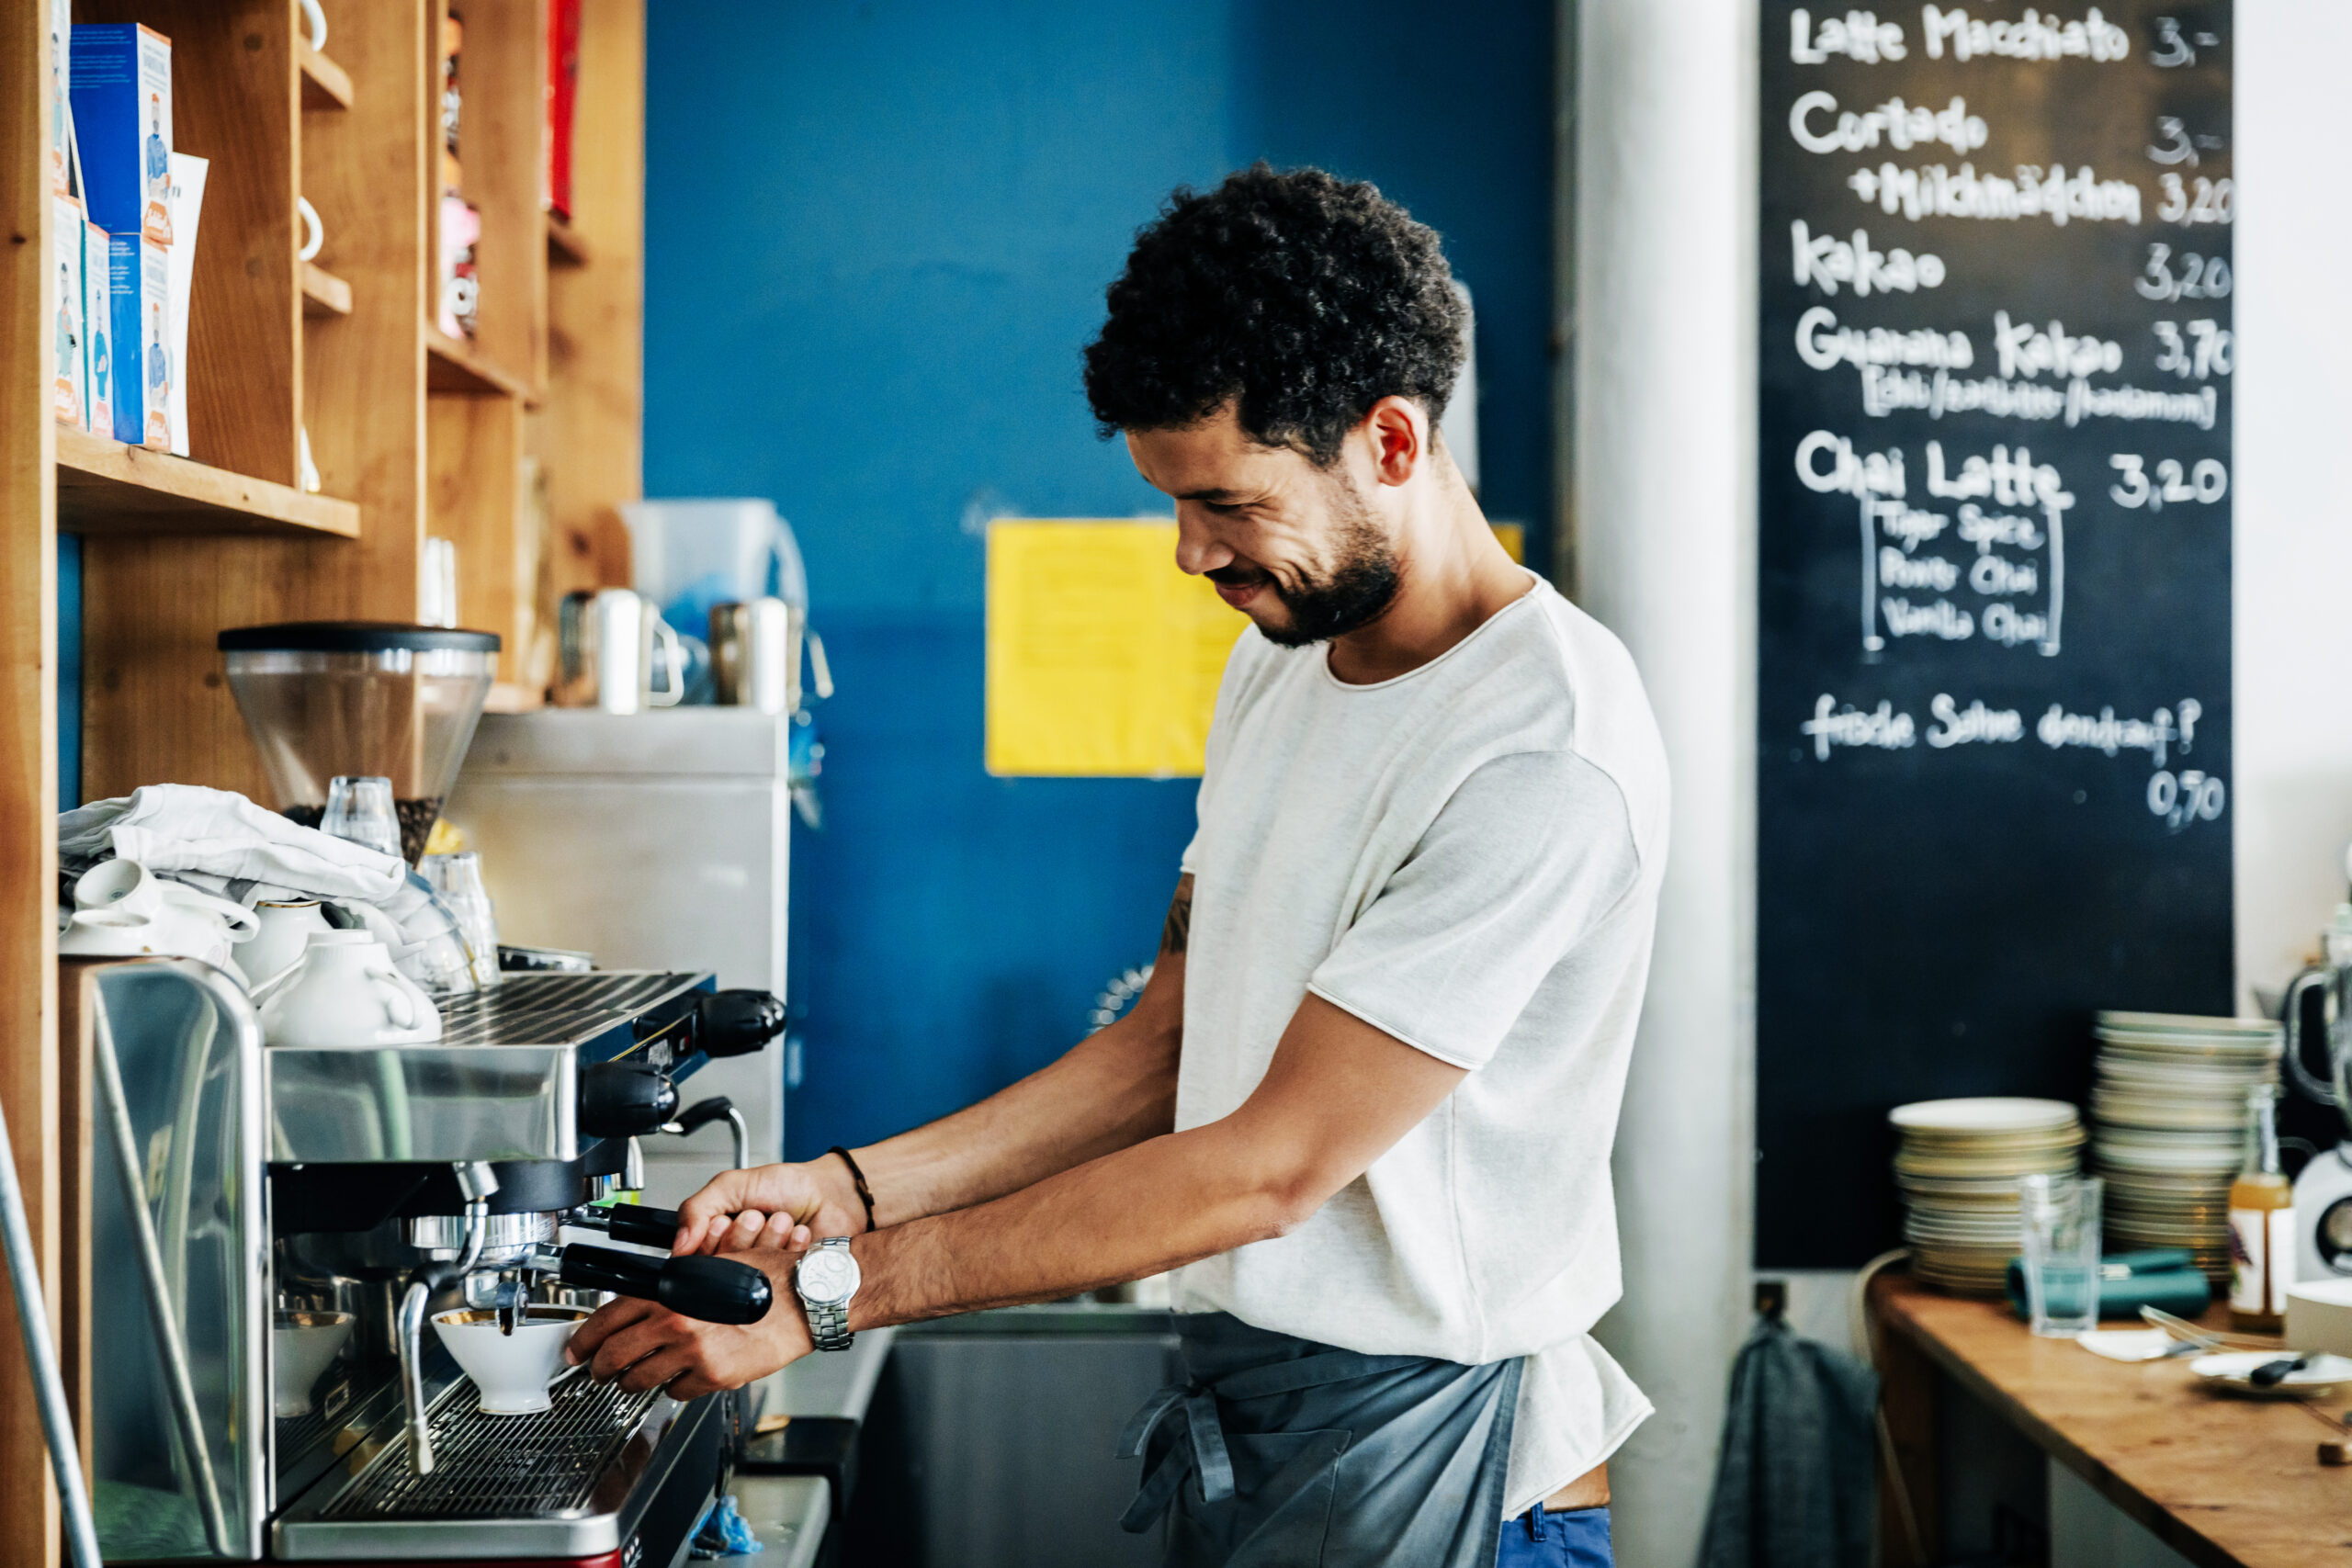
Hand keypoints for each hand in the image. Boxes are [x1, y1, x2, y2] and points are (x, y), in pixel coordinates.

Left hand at [565, 1248, 810, 1398]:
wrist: (802, 1298)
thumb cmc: (764, 1277)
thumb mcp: (708, 1268)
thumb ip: (671, 1287)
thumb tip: (639, 1305)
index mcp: (670, 1290)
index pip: (608, 1318)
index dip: (584, 1339)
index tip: (576, 1350)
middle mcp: (676, 1320)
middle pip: (615, 1356)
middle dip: (599, 1368)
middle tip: (597, 1371)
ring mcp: (693, 1351)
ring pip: (641, 1380)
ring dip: (632, 1382)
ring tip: (635, 1379)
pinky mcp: (713, 1376)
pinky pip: (676, 1392)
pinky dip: (674, 1387)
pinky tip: (680, 1377)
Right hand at [670, 1156, 866, 1256]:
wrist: (831, 1192)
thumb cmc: (786, 1186)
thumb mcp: (732, 1185)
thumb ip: (697, 1207)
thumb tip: (679, 1243)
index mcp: (717, 1241)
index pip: (694, 1262)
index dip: (711, 1242)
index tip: (724, 1221)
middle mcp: (738, 1262)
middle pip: (723, 1269)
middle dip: (742, 1235)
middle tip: (756, 1216)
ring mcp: (764, 1275)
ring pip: (753, 1272)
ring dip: (769, 1238)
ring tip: (781, 1220)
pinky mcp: (789, 1283)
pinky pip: (782, 1275)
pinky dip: (791, 1248)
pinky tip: (799, 1235)